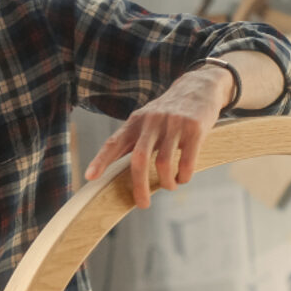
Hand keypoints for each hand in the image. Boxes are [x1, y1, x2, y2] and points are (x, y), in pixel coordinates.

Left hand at [83, 68, 226, 208]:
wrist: (200, 86)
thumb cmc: (168, 111)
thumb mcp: (146, 119)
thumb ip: (132, 140)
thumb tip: (111, 167)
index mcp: (136, 121)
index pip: (114, 142)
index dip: (101, 160)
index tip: (90, 177)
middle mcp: (151, 121)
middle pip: (139, 159)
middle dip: (139, 187)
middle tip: (143, 204)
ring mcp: (173, 124)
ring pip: (164, 163)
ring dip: (166, 182)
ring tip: (170, 186)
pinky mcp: (194, 128)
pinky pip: (187, 160)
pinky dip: (184, 175)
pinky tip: (183, 177)